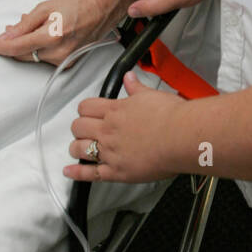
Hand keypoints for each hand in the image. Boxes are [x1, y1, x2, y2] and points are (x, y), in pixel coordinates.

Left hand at [0, 0, 130, 64]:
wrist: (101, 10)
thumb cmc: (77, 5)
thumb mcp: (45, 8)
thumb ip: (24, 25)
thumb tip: (5, 36)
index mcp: (51, 36)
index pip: (16, 48)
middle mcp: (58, 53)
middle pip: (23, 55)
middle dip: (12, 45)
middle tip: (8, 31)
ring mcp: (64, 61)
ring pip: (33, 57)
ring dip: (26, 46)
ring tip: (31, 28)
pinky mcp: (68, 64)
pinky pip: (45, 59)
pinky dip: (38, 50)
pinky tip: (41, 36)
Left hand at [65, 70, 183, 181]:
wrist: (182, 136)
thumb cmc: (172, 117)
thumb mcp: (152, 95)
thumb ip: (136, 88)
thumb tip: (129, 78)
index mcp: (115, 110)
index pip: (86, 107)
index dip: (85, 111)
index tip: (88, 114)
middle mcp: (108, 130)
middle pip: (77, 127)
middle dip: (79, 128)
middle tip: (85, 131)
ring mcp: (110, 151)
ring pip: (78, 149)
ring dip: (76, 148)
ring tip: (79, 149)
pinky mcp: (117, 171)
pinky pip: (90, 173)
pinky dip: (77, 173)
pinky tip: (69, 172)